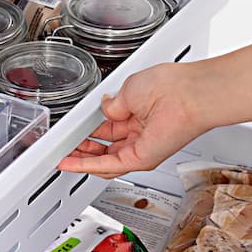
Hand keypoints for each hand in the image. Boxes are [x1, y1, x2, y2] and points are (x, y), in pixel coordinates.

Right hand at [58, 63, 208, 177]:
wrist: (188, 95)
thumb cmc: (170, 86)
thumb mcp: (130, 89)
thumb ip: (113, 104)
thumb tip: (105, 107)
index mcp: (138, 114)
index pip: (107, 128)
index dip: (88, 132)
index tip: (72, 132)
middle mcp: (140, 133)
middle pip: (105, 148)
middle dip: (82, 148)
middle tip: (64, 147)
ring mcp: (141, 147)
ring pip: (105, 160)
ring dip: (82, 159)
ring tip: (63, 157)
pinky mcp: (141, 158)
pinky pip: (109, 166)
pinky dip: (87, 165)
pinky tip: (72, 163)